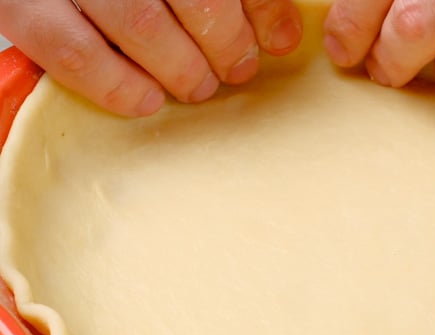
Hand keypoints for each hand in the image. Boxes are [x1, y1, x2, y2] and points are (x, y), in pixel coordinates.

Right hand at [0, 0, 301, 116]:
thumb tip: (283, 33)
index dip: (262, 8)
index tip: (280, 41)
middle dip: (224, 41)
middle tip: (235, 70)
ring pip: (138, 21)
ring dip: (179, 66)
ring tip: (197, 87)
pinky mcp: (22, 4)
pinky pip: (71, 50)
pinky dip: (115, 84)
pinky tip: (145, 101)